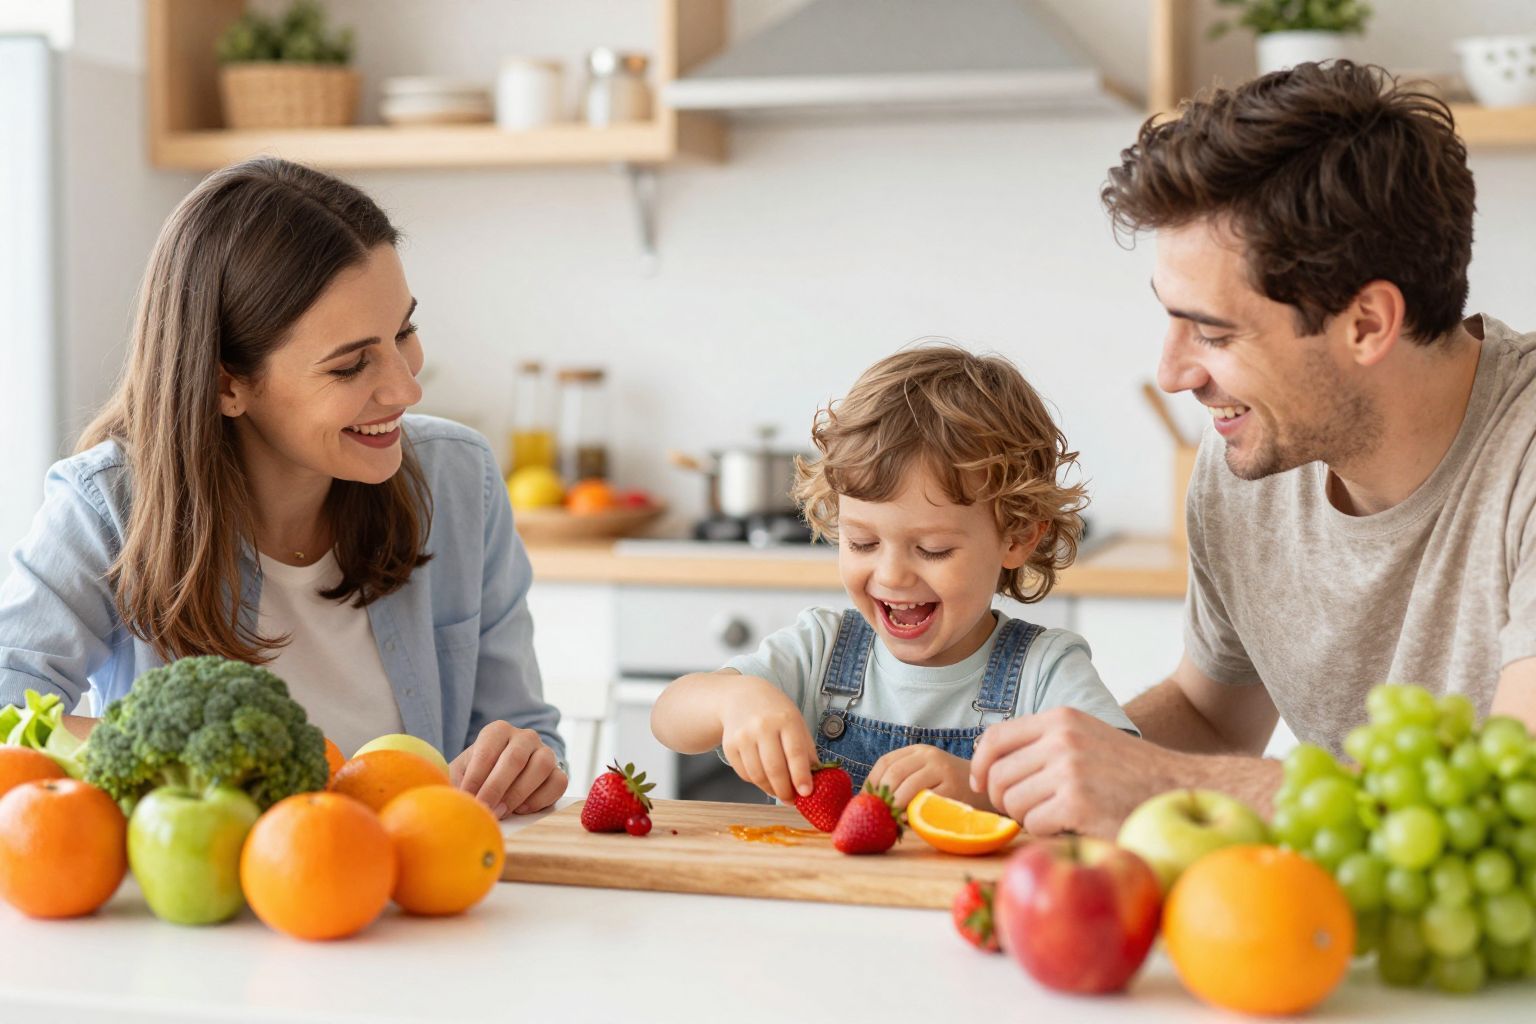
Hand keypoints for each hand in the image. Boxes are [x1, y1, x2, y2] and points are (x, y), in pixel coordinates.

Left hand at [450, 721, 567, 817]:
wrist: (502, 779)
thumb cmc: (478, 775)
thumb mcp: (463, 772)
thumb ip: (455, 782)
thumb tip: (450, 799)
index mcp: (498, 731)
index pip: (488, 750)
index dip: (476, 776)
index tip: (466, 798)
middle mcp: (525, 736)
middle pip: (515, 758)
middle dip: (497, 787)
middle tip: (484, 808)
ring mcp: (545, 752)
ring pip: (541, 766)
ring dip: (519, 793)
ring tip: (502, 811)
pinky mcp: (559, 772)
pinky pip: (558, 782)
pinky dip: (541, 798)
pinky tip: (522, 809)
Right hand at [718, 677, 815, 802]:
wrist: (741, 697)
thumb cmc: (775, 712)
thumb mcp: (796, 723)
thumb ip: (806, 750)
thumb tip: (816, 780)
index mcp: (785, 719)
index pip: (795, 753)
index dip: (801, 776)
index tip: (806, 793)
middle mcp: (762, 726)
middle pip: (775, 769)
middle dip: (785, 790)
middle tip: (792, 800)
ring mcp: (743, 736)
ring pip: (758, 775)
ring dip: (771, 790)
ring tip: (779, 792)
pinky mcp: (729, 746)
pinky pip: (745, 774)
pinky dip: (756, 782)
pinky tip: (764, 777)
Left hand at [867, 744, 988, 810]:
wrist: (986, 788)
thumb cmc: (949, 786)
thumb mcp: (925, 774)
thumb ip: (902, 781)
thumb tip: (868, 801)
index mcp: (918, 750)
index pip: (885, 762)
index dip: (871, 782)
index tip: (865, 801)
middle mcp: (930, 756)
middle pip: (894, 773)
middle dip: (882, 796)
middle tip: (876, 814)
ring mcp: (943, 771)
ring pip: (907, 787)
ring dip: (895, 806)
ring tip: (891, 819)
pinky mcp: (953, 790)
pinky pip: (925, 803)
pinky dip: (912, 815)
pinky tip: (909, 822)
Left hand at [969, 708, 1177, 838]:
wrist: (1178, 790)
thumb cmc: (1129, 773)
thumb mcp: (1086, 738)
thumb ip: (1045, 743)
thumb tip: (990, 763)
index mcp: (1060, 718)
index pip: (994, 738)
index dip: (980, 766)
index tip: (982, 785)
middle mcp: (1061, 738)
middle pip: (998, 777)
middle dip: (1006, 801)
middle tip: (1031, 812)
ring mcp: (1069, 769)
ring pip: (1012, 803)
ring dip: (1029, 819)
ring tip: (1058, 817)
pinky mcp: (1077, 802)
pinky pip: (1033, 824)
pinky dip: (1047, 833)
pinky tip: (1073, 827)